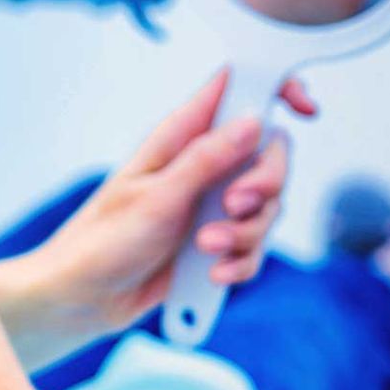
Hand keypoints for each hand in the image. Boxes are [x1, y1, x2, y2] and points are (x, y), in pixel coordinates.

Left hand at [0, 69, 313, 367]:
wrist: (85, 299)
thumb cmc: (103, 241)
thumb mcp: (157, 197)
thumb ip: (206, 160)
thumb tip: (252, 122)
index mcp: (180, 137)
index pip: (236, 90)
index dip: (276, 89)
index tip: (304, 108)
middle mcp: (201, 165)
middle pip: (269, 154)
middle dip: (264, 185)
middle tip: (232, 207)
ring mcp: (211, 204)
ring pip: (267, 206)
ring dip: (246, 233)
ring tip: (205, 249)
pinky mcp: (216, 242)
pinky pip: (254, 246)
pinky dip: (241, 262)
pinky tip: (213, 274)